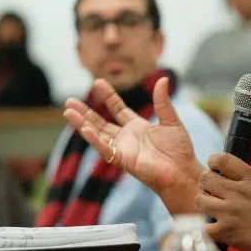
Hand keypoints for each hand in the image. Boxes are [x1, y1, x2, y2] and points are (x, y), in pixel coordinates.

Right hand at [64, 78, 203, 211]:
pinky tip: (85, 129)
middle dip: (85, 112)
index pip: (117, 109)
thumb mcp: (171, 120)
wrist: (183, 171)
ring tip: (68, 112)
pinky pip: (105, 149)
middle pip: (100, 122)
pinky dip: (94, 140)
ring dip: (82, 124)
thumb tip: (163, 79)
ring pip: (97, 134)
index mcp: (137, 127)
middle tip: (68, 101)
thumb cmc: (179, 150)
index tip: (98, 83)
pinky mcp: (122, 160)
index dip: (108, 96)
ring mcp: (122, 149)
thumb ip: (162, 102)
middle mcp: (126, 137)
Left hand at [196, 153, 250, 250]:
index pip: (223, 159)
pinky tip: (215, 227)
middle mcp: (238, 193)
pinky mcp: (226, 231)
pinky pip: (204, 226)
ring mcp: (230, 212)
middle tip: (212, 191)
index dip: (214, 161)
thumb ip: (250, 180)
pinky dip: (206, 227)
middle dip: (206, 183)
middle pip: (205, 178)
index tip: (214, 167)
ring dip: (204, 203)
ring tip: (212, 208)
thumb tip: (231, 175)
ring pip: (200, 200)